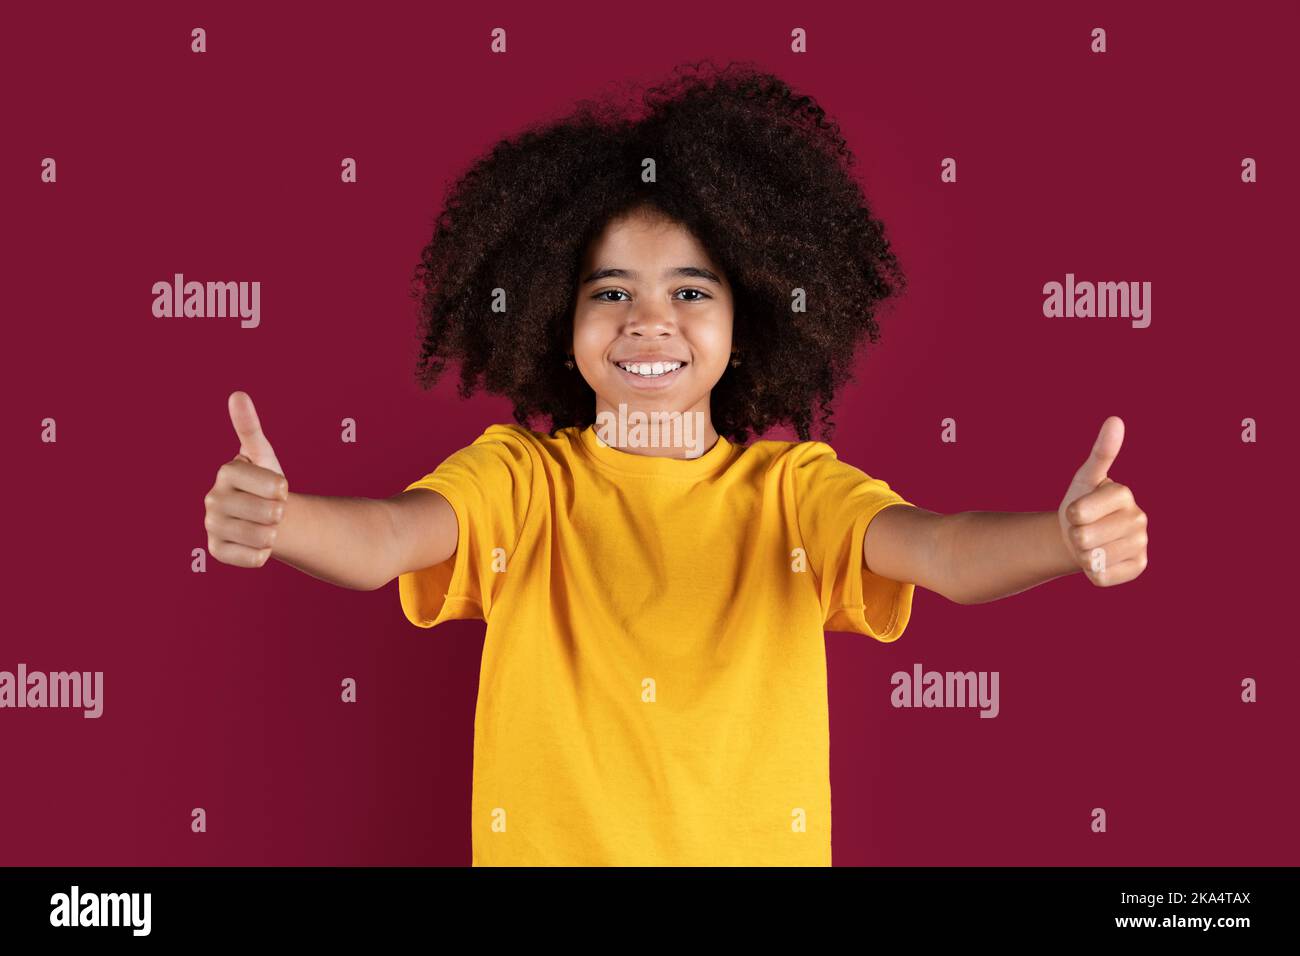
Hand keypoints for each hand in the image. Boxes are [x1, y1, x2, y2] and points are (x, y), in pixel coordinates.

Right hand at [203, 391, 288, 567]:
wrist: (263, 516)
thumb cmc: (265, 482)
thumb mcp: (263, 455)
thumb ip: (250, 427)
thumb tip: (237, 394)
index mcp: (226, 472)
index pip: (274, 486)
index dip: (283, 490)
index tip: (277, 488)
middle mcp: (212, 498)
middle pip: (270, 513)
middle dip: (280, 512)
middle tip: (271, 508)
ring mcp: (212, 525)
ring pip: (264, 537)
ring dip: (274, 533)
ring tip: (266, 525)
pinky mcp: (216, 550)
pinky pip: (255, 558)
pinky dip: (264, 553)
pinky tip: (257, 543)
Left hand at [1057, 416, 1148, 585]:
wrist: (1083, 536)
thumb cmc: (1082, 504)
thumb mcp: (1085, 478)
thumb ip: (1101, 452)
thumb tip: (1116, 420)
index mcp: (1123, 494)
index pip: (1079, 512)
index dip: (1070, 514)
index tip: (1076, 510)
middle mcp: (1139, 518)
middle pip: (1085, 537)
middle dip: (1075, 536)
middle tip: (1083, 530)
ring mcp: (1141, 544)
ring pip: (1093, 558)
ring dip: (1083, 555)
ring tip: (1091, 544)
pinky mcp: (1138, 567)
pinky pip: (1102, 577)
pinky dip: (1093, 573)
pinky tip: (1100, 560)